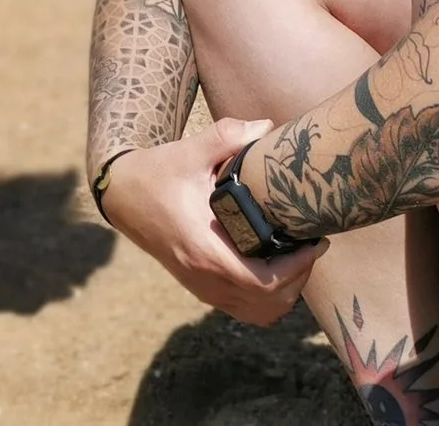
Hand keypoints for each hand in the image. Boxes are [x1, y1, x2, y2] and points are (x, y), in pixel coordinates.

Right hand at [99, 118, 325, 326]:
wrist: (122, 195)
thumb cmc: (157, 173)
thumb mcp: (188, 151)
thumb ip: (226, 137)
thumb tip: (265, 127)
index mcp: (204, 249)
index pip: (262, 282)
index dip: (296, 268)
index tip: (315, 242)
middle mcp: (204, 277)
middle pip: (267, 303)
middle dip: (298, 278)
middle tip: (310, 245)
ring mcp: (201, 286)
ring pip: (257, 312)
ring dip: (284, 292)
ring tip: (296, 258)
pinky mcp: (200, 286)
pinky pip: (243, 308)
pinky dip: (266, 299)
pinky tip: (273, 269)